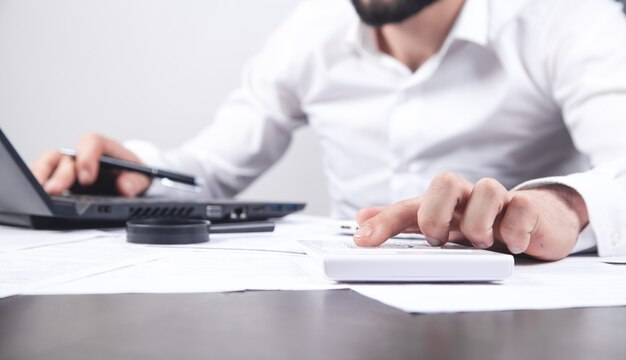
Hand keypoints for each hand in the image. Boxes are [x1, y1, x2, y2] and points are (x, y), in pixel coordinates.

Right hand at [30, 133, 149, 196]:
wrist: (127, 178)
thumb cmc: (131, 174)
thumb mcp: (142, 178)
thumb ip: (136, 181)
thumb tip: (125, 187)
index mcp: (103, 148)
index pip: (92, 143)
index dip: (88, 158)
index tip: (87, 178)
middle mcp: (81, 154)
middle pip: (66, 156)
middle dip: (60, 174)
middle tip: (55, 191)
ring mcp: (67, 164)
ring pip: (48, 162)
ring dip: (40, 175)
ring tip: (36, 190)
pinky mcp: (57, 177)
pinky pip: (42, 174)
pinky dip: (36, 181)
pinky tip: (31, 193)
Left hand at [353, 172, 589, 260]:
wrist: (539, 218)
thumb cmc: (485, 221)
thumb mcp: (442, 226)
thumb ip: (401, 223)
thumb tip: (360, 220)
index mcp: (444, 205)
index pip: (408, 207)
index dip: (384, 222)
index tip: (362, 241)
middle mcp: (468, 198)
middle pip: (446, 181)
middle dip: (436, 214)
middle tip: (440, 240)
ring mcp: (499, 201)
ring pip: (487, 189)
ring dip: (479, 223)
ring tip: (482, 243)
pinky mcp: (529, 208)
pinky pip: (521, 208)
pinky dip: (514, 231)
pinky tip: (512, 245)